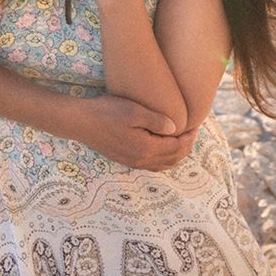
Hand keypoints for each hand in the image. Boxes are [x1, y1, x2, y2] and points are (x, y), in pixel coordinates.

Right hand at [71, 94, 200, 170]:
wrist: (79, 121)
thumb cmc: (106, 112)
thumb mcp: (134, 111)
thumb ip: (157, 120)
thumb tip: (174, 128)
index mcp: (145, 148)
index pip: (177, 148)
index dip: (190, 137)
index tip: (195, 124)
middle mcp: (140, 159)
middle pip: (173, 159)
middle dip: (186, 147)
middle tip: (193, 131)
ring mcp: (131, 161)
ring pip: (162, 165)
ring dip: (176, 154)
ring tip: (182, 138)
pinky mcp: (124, 159)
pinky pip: (151, 164)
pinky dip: (164, 158)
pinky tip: (164, 145)